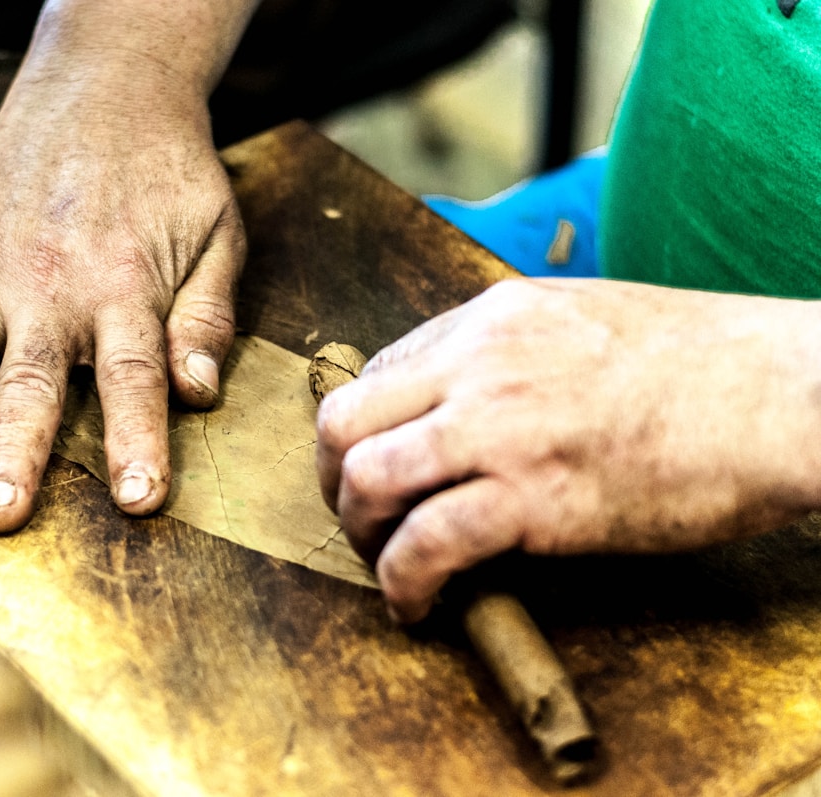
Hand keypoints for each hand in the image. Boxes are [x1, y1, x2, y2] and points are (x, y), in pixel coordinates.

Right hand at [0, 48, 245, 531]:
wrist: (105, 87)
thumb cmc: (168, 172)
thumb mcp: (218, 236)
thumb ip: (208, 317)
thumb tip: (199, 392)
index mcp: (125, 289)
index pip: (134, 379)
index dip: (136, 442)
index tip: (135, 502)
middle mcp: (51, 288)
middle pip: (31, 383)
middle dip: (13, 454)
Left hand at [316, 278, 820, 622]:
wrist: (780, 392)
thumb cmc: (701, 362)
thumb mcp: (584, 319)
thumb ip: (513, 350)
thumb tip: (467, 396)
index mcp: (491, 320)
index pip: (378, 371)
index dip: (362, 429)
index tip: (374, 466)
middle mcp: (479, 366)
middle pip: (343, 420)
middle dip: (332, 479)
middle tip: (358, 517)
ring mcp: (501, 430)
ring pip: (367, 478)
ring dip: (358, 533)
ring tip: (384, 562)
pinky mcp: (534, 499)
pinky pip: (426, 544)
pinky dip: (401, 582)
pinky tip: (416, 603)